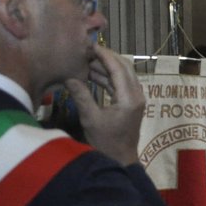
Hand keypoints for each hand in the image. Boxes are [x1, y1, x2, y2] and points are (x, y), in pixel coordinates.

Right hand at [64, 46, 145, 165]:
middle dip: (107, 57)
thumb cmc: (106, 142)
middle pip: (124, 67)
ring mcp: (135, 98)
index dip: (104, 55)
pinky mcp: (130, 103)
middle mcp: (137, 95)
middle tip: (88, 50)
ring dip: (106, 67)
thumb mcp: (90, 118)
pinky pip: (120, 84)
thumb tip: (68, 77)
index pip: (119, 69)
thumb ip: (81, 96)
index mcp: (129, 98)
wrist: (120, 159)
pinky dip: (107, 78)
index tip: (91, 46)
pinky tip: (91, 75)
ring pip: (122, 75)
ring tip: (86, 61)